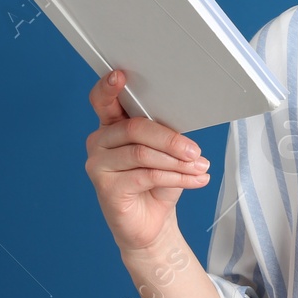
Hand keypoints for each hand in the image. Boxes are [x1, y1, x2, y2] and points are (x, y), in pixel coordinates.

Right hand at [85, 70, 209, 254]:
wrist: (152, 222)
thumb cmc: (158, 182)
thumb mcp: (164, 152)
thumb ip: (163, 132)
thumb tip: (182, 120)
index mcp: (111, 126)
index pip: (103, 101)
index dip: (109, 87)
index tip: (120, 75)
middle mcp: (99, 142)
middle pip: (134, 128)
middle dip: (170, 139)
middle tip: (196, 151)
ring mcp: (97, 165)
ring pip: (142, 153)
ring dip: (177, 161)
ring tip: (200, 167)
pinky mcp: (105, 188)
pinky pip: (146, 176)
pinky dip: (176, 177)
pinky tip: (196, 180)